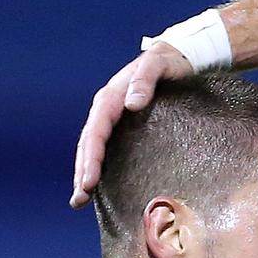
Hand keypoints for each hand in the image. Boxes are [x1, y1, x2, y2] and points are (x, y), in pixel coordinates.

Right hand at [70, 42, 192, 207]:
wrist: (178, 57)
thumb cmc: (168, 61)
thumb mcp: (159, 64)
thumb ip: (145, 80)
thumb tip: (131, 103)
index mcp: (111, 97)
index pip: (96, 132)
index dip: (91, 157)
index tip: (88, 181)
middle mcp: (107, 109)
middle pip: (89, 144)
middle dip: (82, 171)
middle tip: (79, 199)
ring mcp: (114, 119)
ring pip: (94, 149)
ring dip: (85, 173)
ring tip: (80, 200)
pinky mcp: (125, 126)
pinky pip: (108, 149)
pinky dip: (100, 167)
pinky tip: (99, 186)